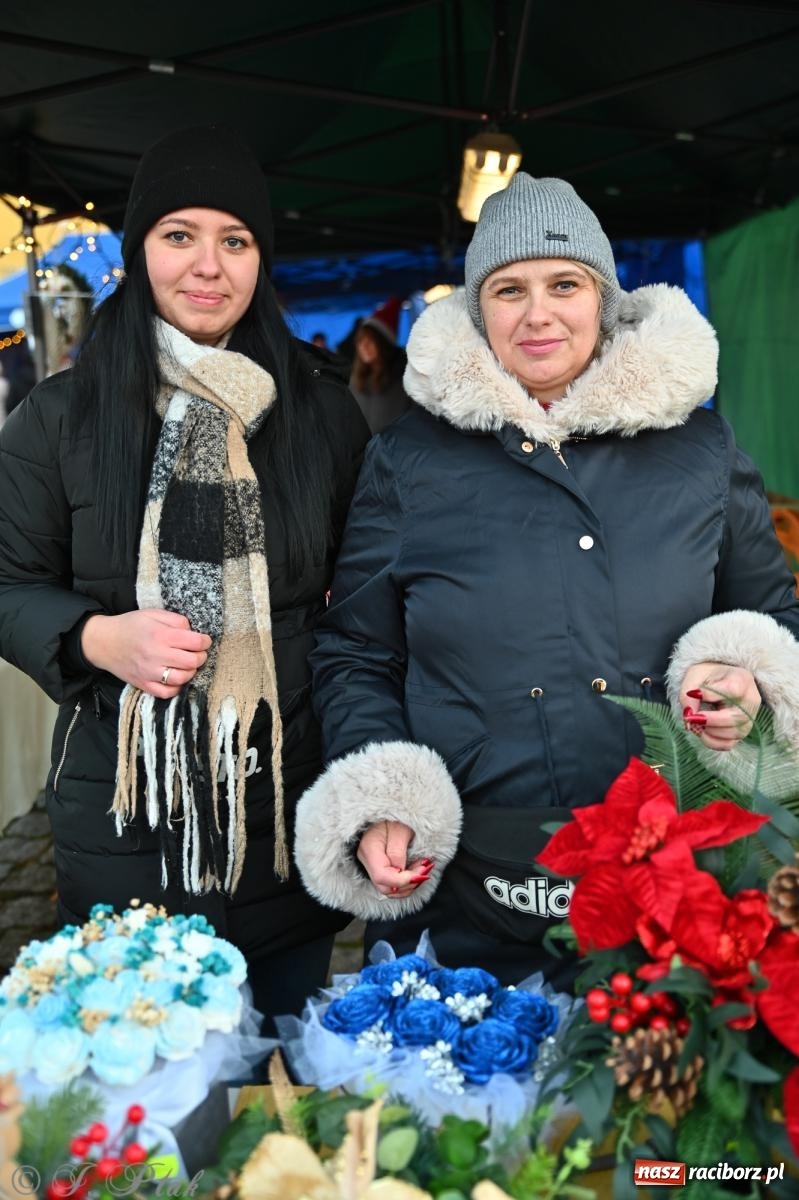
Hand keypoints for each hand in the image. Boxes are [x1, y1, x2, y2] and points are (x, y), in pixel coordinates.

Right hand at [81, 609, 211, 698]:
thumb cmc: (130, 626)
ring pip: (182, 678)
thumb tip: (193, 630)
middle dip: (201, 657)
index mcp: (159, 635)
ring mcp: (149, 672)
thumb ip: (175, 620)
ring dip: (190, 672)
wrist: (103, 642)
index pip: (194, 642)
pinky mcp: (143, 684)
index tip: (204, 641)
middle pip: (192, 662)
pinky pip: (166, 693)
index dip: (205, 641)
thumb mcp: (152, 614)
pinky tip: (176, 678)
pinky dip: (176, 687)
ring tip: (187, 665)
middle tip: (198, 653)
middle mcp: (155, 655)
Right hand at [357, 820, 433, 899]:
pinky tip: (417, 870)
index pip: (381, 876)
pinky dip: (407, 882)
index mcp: (369, 849)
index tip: (420, 873)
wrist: (387, 810)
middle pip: (385, 887)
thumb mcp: (399, 829)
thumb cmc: (393, 816)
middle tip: (425, 869)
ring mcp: (372, 866)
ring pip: (389, 889)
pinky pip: (392, 883)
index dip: (402, 880)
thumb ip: (398, 852)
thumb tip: (401, 872)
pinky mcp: (380, 868)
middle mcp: (367, 861)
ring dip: (409, 884)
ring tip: (423, 868)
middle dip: (408, 884)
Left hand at [680, 662, 760, 751]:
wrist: (717, 681)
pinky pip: (728, 744)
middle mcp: (751, 700)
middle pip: (737, 717)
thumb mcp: (694, 677)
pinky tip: (702, 731)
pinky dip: (711, 741)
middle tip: (692, 717)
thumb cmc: (707, 676)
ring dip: (709, 732)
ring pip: (733, 734)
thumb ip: (688, 694)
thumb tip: (689, 717)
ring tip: (695, 722)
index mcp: (742, 679)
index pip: (733, 690)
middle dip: (710, 720)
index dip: (711, 695)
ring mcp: (749, 718)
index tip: (694, 693)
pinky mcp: (741, 732)